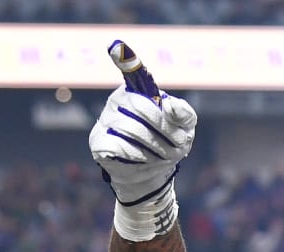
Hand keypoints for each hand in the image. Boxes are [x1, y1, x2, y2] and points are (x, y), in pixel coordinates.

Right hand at [89, 48, 196, 209]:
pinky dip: (137, 157)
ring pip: (133, 131)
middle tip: (178, 146)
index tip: (116, 45)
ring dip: (156, 148)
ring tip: (164, 156)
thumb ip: (184, 113)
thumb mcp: (185, 128)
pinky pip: (119, 147)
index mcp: (137, 90)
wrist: (151, 173)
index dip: (125, 58)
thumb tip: (168, 105)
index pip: (132, 71)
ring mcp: (105, 120)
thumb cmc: (169, 143)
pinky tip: (142, 160)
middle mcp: (117, 100)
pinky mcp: (98, 141)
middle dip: (165, 131)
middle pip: (142, 109)